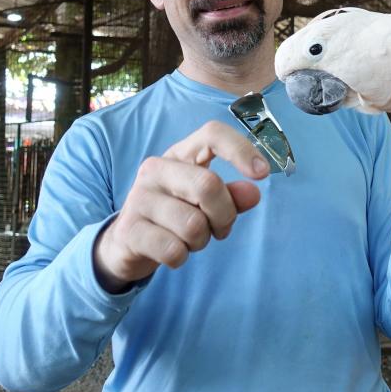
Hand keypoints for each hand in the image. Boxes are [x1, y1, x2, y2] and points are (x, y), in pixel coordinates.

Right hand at [94, 120, 270, 290]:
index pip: (212, 134)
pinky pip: (174, 250)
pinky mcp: (129, 229)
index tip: (262, 173)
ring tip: (189, 239)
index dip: (241, 149)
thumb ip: (231, 196)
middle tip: (220, 229)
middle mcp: (155, 168)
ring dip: (201, 241)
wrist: (127, 242)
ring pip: (193, 225)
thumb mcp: (205, 202)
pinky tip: (171, 250)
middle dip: (224, 215)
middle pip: (208, 185)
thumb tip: (253, 193)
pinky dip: (181, 257)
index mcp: (180, 154)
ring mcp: (138, 197)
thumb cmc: (175, 215)